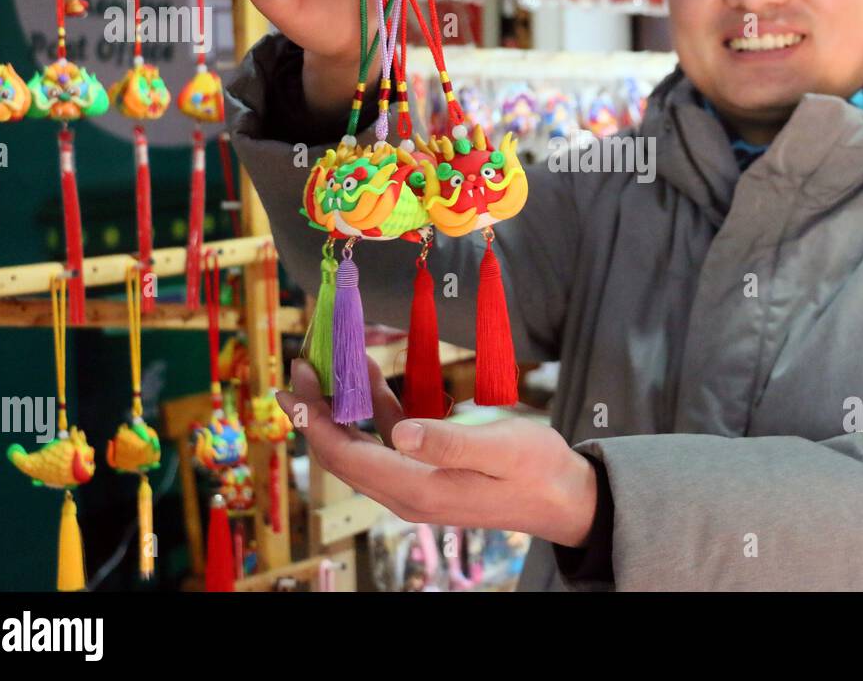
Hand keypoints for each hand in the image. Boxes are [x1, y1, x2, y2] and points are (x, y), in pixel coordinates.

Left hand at [277, 360, 598, 547]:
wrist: (566, 498)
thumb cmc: (539, 470)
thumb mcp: (502, 449)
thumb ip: (451, 441)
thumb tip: (399, 432)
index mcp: (418, 488)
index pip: (346, 456)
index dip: (315, 419)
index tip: (297, 381)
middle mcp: (407, 491)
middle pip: (343, 452)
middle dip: (316, 411)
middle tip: (302, 367)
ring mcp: (417, 482)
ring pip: (362, 445)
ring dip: (342, 407)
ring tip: (329, 364)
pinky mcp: (429, 471)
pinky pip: (387, 441)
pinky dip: (374, 408)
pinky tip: (371, 377)